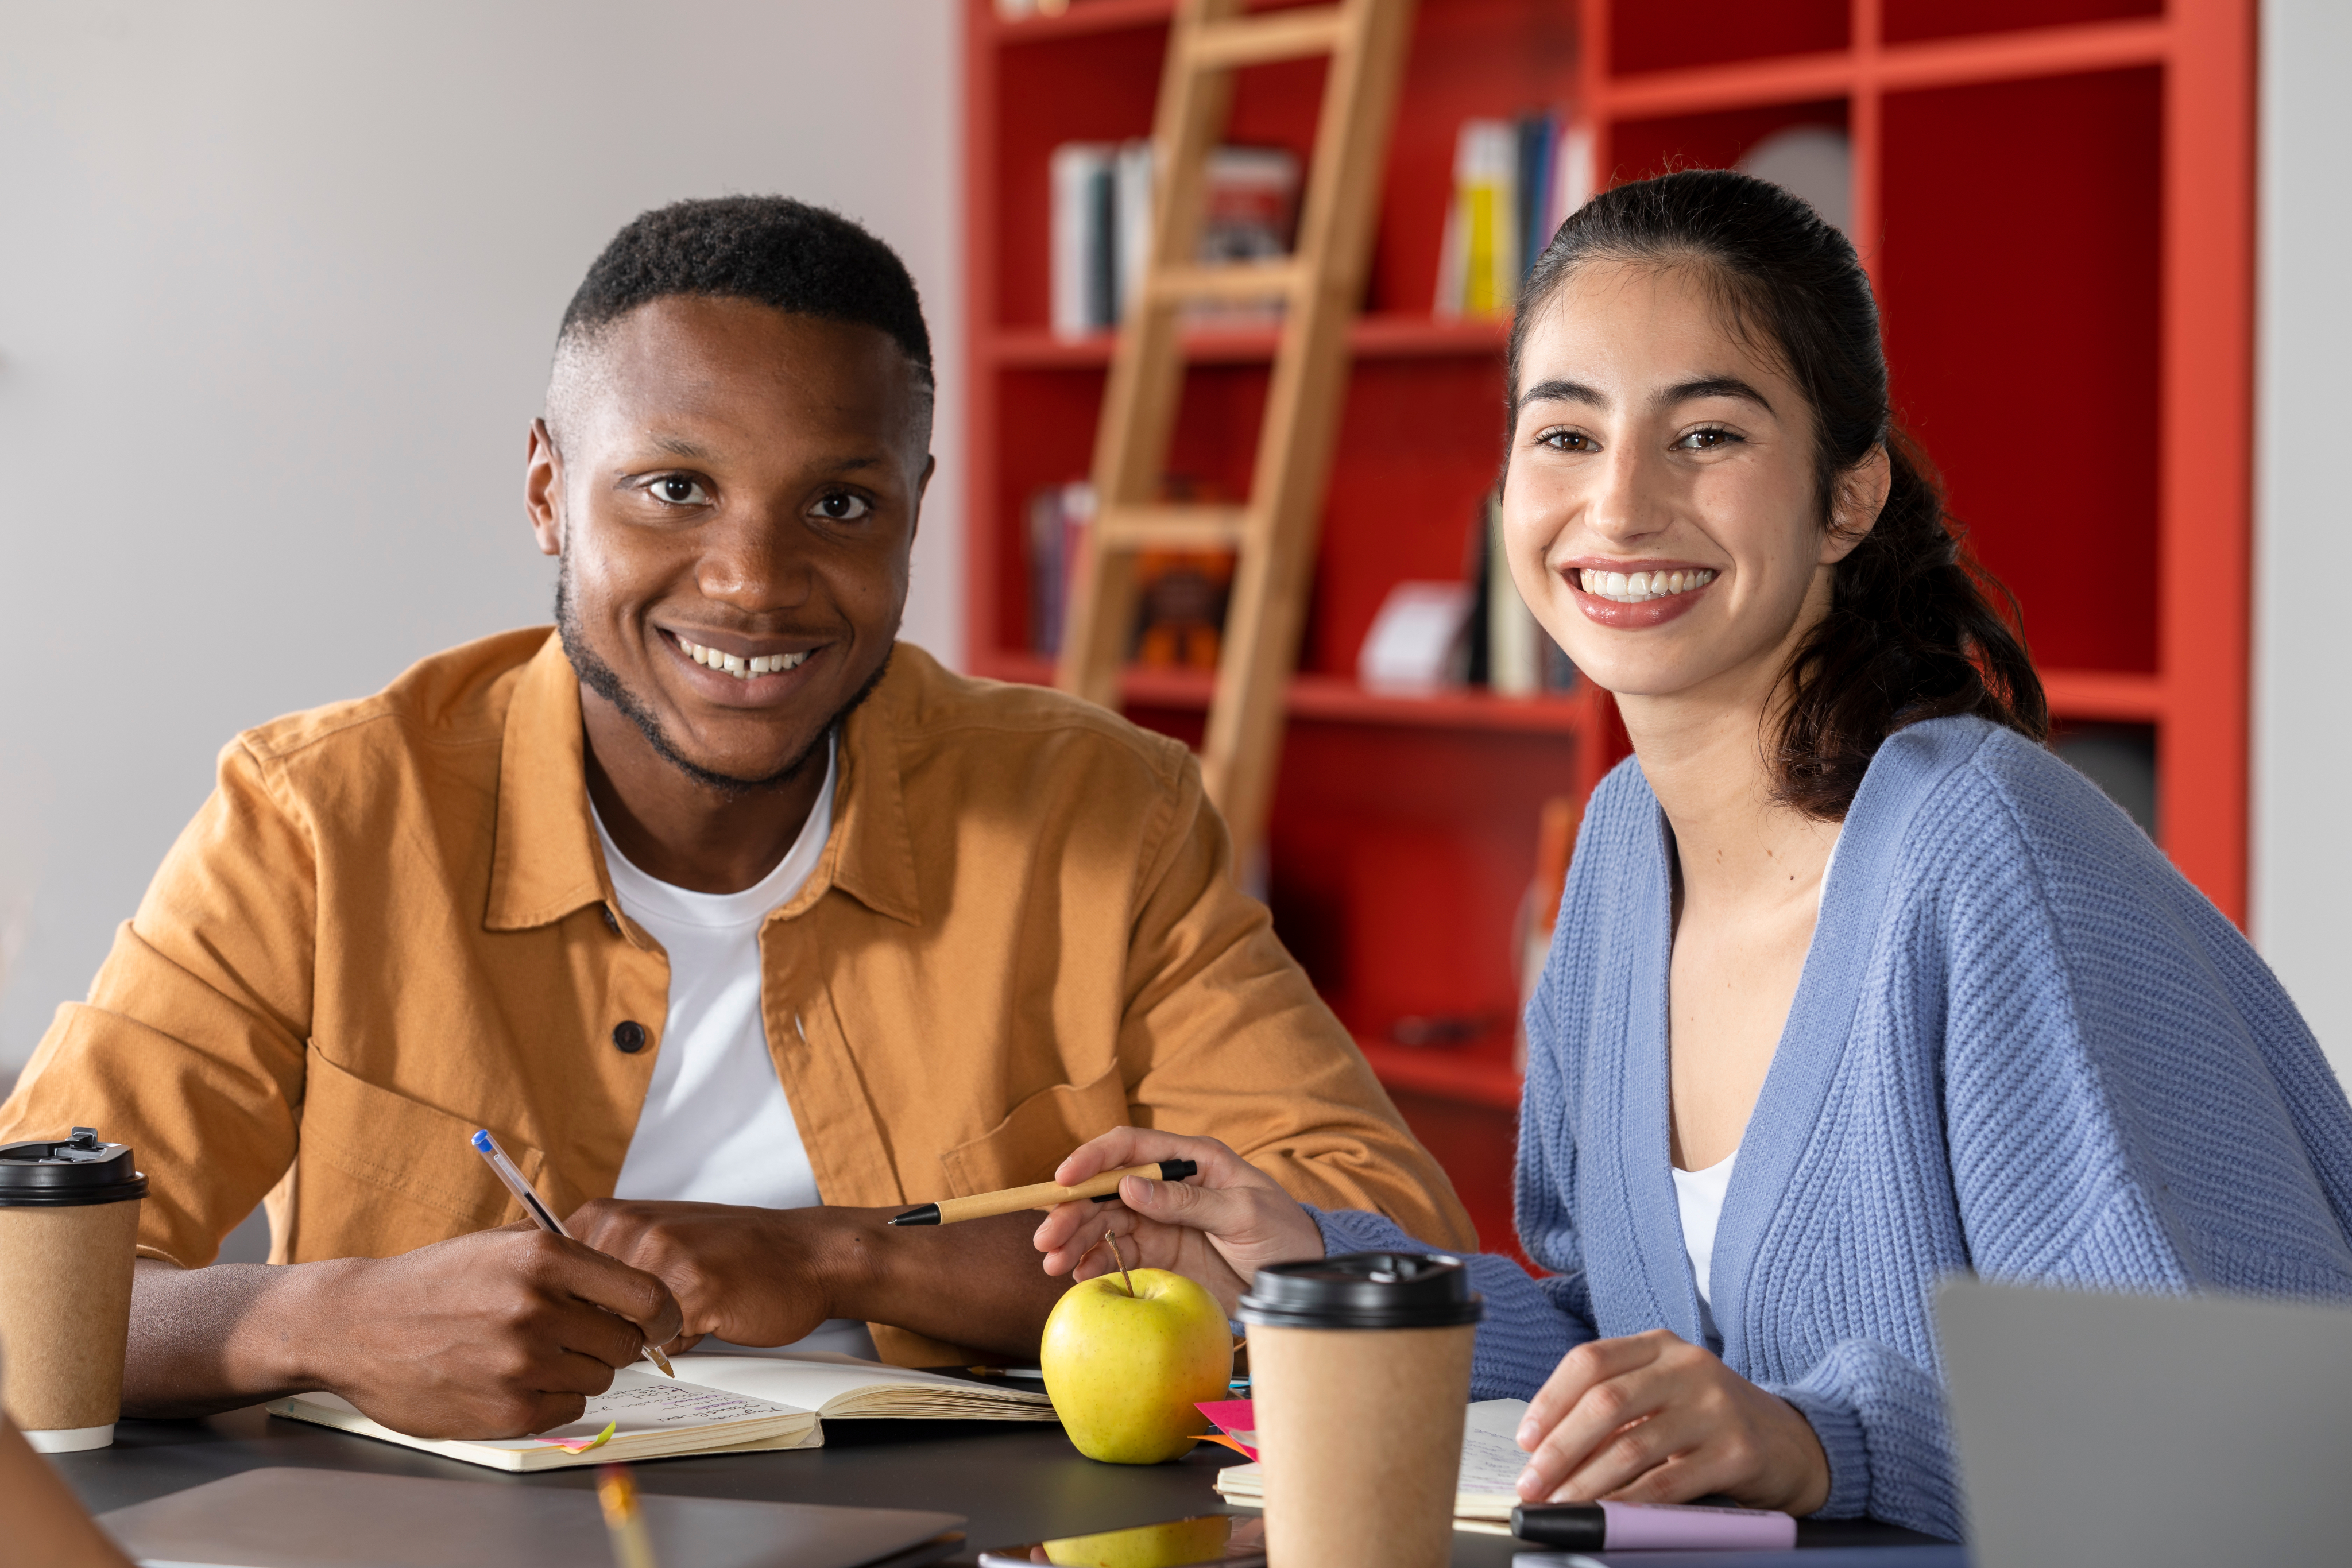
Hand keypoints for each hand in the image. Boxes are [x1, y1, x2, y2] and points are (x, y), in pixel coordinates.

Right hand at [306, 1227, 680, 1438]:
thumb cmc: (437, 1282)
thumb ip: (573, 1263)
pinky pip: (568, 1408)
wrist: (357, 1324)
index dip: (661, 1314)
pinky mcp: (506, 1409)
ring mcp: (520, 1362)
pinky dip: (552, 1397)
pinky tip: (514, 1377)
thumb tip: (640, 1293)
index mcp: (544, 1257)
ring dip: (578, 1369)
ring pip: (599, 1377)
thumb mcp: (506, 1245)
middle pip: (625, 1342)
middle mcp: (536, 1308)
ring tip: (530, 1351)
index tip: (659, 1322)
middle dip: (611, 1340)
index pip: (646, 1295)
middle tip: (578, 1334)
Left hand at [563, 1199, 844, 1350]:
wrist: (803, 1253)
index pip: (552, 1286)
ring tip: (691, 1304)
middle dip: (617, 1328)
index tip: (600, 1309)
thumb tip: (548, 1313)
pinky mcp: (694, 1289)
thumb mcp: (652, 1238)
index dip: (574, 1311)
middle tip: (663, 1305)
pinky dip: (684, 1342)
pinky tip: (711, 1313)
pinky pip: (663, 1344)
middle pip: (583, 1316)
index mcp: (607, 1215)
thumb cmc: (729, 1251)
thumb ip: (601, 1265)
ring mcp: (660, 1255)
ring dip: (653, 1335)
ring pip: (622, 1333)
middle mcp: (627, 1227)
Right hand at [1031, 1128, 1324, 1315]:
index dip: (1093, 1159)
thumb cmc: (1284, 1234)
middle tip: (1046, 1237)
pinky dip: (1093, 1262)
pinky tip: (1077, 1273)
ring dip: (1075, 1239)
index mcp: (1192, 1160)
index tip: (1064, 1179)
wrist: (1301, 1281)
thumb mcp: (1243, 1213)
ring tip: (1052, 1261)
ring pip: (1105, 1223)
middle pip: (1107, 1189)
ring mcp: (1162, 1221)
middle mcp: (1169, 1187)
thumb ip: (1187, 1201)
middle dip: (1073, 1209)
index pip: (1131, 1149)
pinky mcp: (1161, 1254)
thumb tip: (1129, 1188)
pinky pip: (1117, 1254)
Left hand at [1512, 1330, 1829, 1514]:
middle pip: (1605, 1402)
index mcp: (1659, 1344)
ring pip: (1632, 1446)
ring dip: (1586, 1482)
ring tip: (1560, 1505)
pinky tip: (1607, 1515)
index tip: (1525, 1439)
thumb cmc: (1709, 1419)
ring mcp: (1716, 1406)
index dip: (1549, 1401)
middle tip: (1533, 1483)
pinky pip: (1669, 1482)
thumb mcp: (1664, 1393)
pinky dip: (1630, 1502)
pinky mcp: (1736, 1451)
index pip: (1589, 1361)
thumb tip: (1544, 1446)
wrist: (1792, 1442)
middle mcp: (1688, 1367)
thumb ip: (1614, 1406)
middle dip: (1559, 1448)